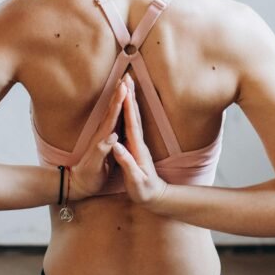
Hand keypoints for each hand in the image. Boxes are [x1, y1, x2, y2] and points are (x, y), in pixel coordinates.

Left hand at [68, 78, 127, 200]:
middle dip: (120, 93)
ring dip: (119, 97)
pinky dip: (118, 109)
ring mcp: (103, 136)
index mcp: (103, 139)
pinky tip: (122, 105)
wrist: (76, 184)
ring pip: (112, 112)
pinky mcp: (105, 140)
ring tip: (124, 84)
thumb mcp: (95, 168)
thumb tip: (112, 137)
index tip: (124, 88)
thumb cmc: (88, 178)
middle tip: (126, 77)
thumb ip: (102, 151)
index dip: (119, 102)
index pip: (112, 117)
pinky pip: (114, 120)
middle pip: (112, 109)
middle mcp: (102, 134)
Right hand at [110, 72, 168, 206]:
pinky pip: (132, 122)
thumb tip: (117, 146)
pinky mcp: (137, 145)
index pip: (131, 124)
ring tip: (128, 84)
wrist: (156, 197)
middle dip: (130, 95)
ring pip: (134, 116)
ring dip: (131, 99)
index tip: (124, 91)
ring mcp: (139, 142)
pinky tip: (128, 104)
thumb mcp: (135, 180)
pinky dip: (130, 109)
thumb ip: (127, 163)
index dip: (127, 107)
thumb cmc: (144, 191)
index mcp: (137, 148)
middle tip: (126, 77)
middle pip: (134, 114)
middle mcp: (139, 142)